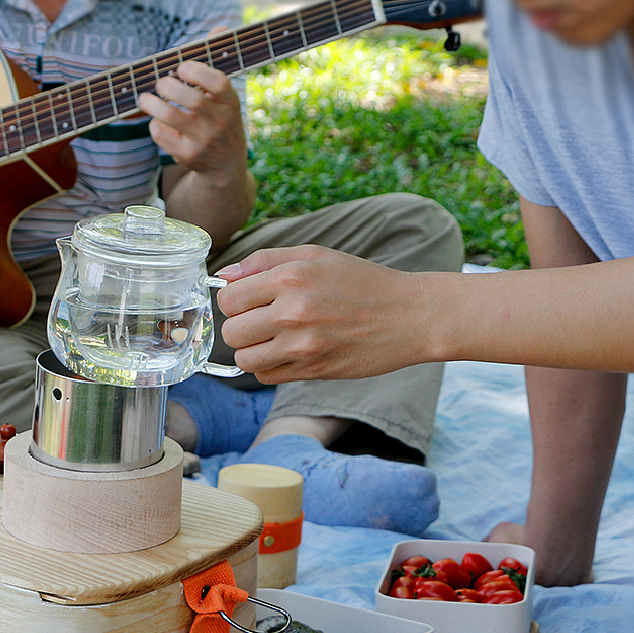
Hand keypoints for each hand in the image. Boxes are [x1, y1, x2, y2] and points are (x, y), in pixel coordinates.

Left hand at [138, 58, 247, 178]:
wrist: (225, 166)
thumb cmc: (221, 119)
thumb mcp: (226, 96)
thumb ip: (217, 63)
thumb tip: (219, 27)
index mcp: (231, 103)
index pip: (218, 83)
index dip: (197, 71)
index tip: (182, 67)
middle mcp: (220, 123)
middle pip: (192, 99)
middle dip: (169, 86)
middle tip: (161, 83)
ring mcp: (204, 141)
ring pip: (171, 117)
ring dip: (152, 104)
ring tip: (145, 98)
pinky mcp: (187, 156)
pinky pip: (162, 135)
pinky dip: (154, 124)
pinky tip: (158, 121)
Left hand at [215, 245, 429, 381]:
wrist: (409, 316)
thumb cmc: (362, 282)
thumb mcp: (315, 256)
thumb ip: (264, 261)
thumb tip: (224, 275)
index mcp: (291, 277)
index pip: (228, 298)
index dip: (234, 300)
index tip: (249, 300)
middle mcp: (293, 312)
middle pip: (231, 331)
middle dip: (241, 326)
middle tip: (262, 320)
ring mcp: (303, 345)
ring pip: (245, 359)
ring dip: (252, 351)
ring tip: (273, 338)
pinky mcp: (314, 370)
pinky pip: (267, 376)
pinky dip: (270, 367)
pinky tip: (288, 352)